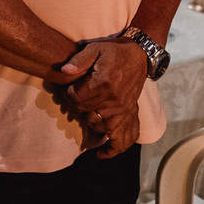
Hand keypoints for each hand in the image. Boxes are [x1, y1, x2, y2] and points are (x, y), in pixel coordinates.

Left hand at [59, 39, 148, 157]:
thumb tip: (64, 71)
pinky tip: (102, 154)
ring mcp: (122, 111)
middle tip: (78, 96)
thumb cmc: (114, 52)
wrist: (139, 56)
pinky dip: (113, 148)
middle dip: (77, 105)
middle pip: (85, 112)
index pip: (76, 98)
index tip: (71, 86)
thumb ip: (79, 60)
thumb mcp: (94, 49)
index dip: (69, 92)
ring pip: (98, 126)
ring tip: (87, 112)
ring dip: (89, 120)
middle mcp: (113, 101)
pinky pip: (124, 138)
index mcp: (103, 84)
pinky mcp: (129, 115)